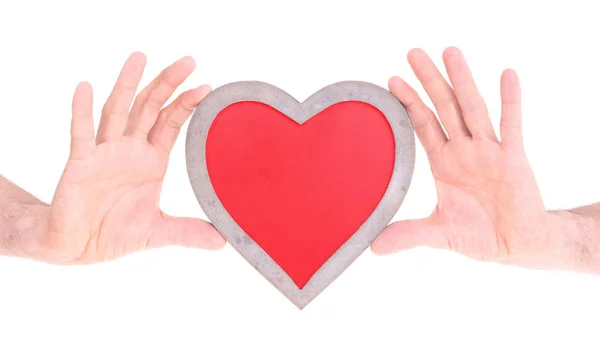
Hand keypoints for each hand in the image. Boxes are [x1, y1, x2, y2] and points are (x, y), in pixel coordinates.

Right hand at [31, 53, 224, 263]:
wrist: (78, 247)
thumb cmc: (116, 232)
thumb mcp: (158, 231)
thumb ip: (188, 232)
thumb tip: (223, 241)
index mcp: (151, 160)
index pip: (171, 123)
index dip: (186, 104)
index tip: (206, 87)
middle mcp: (129, 149)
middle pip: (149, 108)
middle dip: (167, 84)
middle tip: (188, 61)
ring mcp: (104, 153)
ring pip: (117, 111)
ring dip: (127, 84)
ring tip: (140, 57)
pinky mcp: (81, 164)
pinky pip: (81, 134)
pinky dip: (81, 111)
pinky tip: (84, 88)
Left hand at [371, 47, 585, 270]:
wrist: (517, 245)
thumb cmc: (479, 235)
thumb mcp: (438, 233)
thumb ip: (408, 234)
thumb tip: (373, 247)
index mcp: (444, 162)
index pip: (422, 124)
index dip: (408, 102)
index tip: (392, 80)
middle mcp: (464, 150)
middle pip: (444, 107)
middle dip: (429, 81)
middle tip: (413, 53)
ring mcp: (488, 151)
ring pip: (473, 109)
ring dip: (462, 81)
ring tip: (450, 52)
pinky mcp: (513, 159)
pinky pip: (511, 126)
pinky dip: (510, 101)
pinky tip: (507, 75)